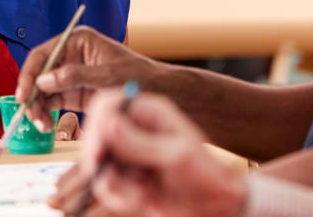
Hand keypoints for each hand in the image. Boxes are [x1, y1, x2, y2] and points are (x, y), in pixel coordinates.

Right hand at [15, 26, 155, 132]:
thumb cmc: (140, 76)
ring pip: (43, 91)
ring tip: (42, 125)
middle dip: (32, 95)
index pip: (43, 54)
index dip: (30, 74)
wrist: (161, 94)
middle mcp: (70, 56)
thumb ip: (76, 76)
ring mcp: (71, 75)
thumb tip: (43, 81)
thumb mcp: (108, 75)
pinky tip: (47, 125)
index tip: (23, 95)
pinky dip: (46, 114)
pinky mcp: (74, 94)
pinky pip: (52, 103)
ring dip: (38, 108)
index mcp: (77, 41)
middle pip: (39, 74)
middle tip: (31, 116)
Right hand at [50, 89, 247, 216]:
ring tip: (140, 196)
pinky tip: (140, 200)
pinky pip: (106, 183)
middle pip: (96, 134)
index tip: (99, 152)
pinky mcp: (125, 175)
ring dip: (113, 184)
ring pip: (98, 163)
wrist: (216, 207)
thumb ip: (139, 142)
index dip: (97, 125)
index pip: (108, 105)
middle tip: (110, 181)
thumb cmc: (205, 175)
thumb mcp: (175, 157)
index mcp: (148, 112)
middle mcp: (134, 128)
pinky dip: (117, 196)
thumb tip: (108, 122)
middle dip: (100, 160)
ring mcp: (128, 152)